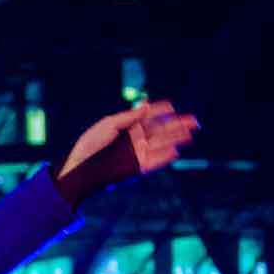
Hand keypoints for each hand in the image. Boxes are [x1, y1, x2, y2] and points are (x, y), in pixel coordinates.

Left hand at [60, 99, 198, 180]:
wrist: (79, 167)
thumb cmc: (90, 145)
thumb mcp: (109, 124)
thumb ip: (129, 116)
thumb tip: (146, 106)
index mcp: (129, 128)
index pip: (149, 117)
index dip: (161, 111)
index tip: (172, 107)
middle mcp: (136, 140)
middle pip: (161, 131)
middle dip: (177, 125)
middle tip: (194, 121)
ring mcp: (137, 154)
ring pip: (161, 145)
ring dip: (176, 139)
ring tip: (190, 133)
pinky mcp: (135, 168)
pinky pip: (153, 162)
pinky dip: (163, 157)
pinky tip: (176, 151)